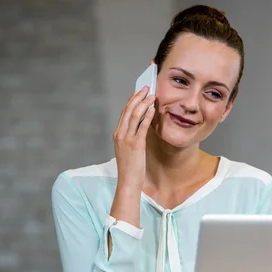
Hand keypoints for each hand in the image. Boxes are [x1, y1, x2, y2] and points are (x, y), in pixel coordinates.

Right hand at [109, 86, 154, 230]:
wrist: (128, 182)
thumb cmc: (130, 167)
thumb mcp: (128, 149)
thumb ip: (132, 137)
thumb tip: (142, 125)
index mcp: (117, 134)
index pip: (124, 113)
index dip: (132, 100)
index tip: (139, 92)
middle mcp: (120, 134)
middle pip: (128, 110)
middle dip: (138, 97)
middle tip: (147, 88)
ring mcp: (126, 139)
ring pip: (134, 116)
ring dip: (143, 103)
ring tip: (151, 95)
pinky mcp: (135, 145)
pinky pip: (142, 127)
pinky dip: (147, 116)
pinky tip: (153, 109)